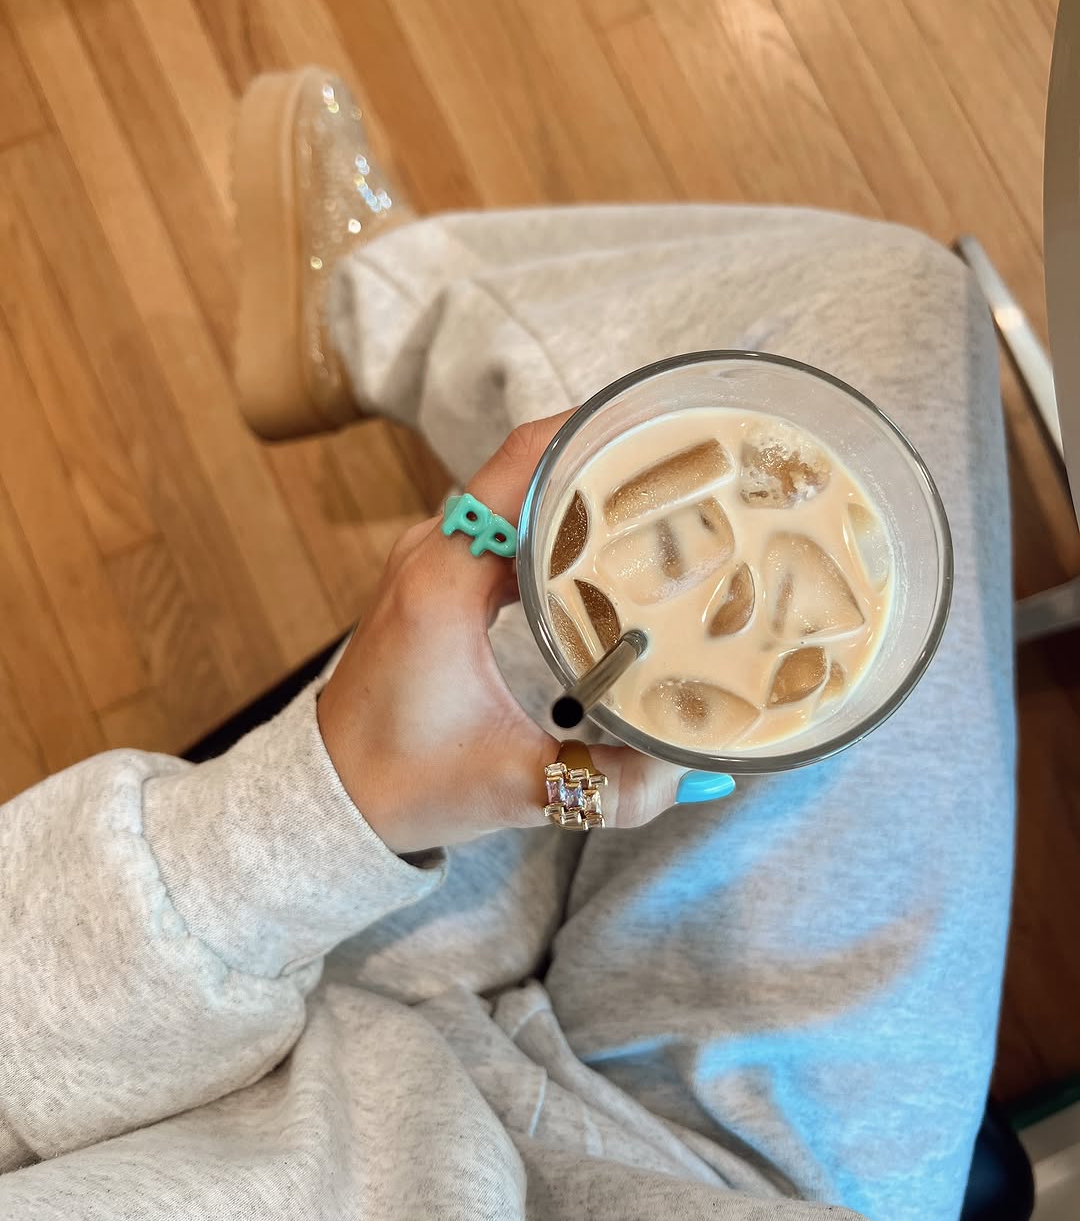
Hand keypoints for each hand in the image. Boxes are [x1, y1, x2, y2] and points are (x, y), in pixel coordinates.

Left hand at [317, 413, 692, 854]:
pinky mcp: (434, 578)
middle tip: (679, 464)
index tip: (656, 428)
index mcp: (445, 580)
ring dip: (575, 484)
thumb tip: (696, 769)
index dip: (590, 434)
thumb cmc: (404, 783)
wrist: (333, 792)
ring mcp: (429, 559)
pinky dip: (549, 519)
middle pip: (524, 465)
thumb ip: (611, 783)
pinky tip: (601, 543)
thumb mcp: (518, 787)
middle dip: (601, 454)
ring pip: (511, 490)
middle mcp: (432, 551)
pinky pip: (499, 522)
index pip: (522, 466)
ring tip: (654, 496)